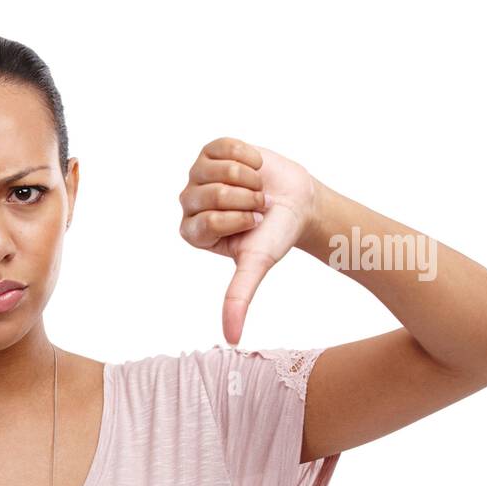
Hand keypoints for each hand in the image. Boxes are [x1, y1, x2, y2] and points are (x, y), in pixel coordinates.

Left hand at [178, 137, 318, 344]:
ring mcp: (198, 175)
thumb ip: (237, 298)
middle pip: (210, 192)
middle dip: (245, 198)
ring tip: (257, 188)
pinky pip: (225, 146)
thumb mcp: (255, 266)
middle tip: (257, 205)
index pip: (207, 219)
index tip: (254, 223)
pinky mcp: (212, 151)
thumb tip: (232, 339)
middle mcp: (189, 204)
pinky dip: (248, 156)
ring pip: (216, 167)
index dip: (239, 218)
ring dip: (247, 177)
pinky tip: (255, 168)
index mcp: (193, 232)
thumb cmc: (273, 236)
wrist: (297, 204)